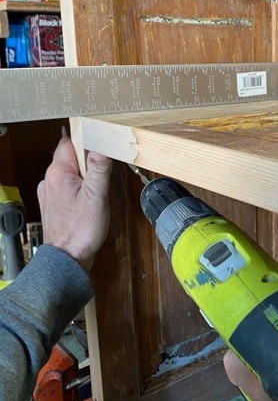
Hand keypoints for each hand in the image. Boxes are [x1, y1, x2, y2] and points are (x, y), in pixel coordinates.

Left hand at [37, 136, 112, 270]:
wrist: (67, 259)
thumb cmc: (80, 230)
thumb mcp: (97, 196)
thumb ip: (99, 168)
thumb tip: (103, 145)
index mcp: (58, 173)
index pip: (69, 142)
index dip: (87, 141)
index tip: (102, 146)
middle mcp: (49, 180)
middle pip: (70, 157)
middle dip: (88, 161)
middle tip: (104, 172)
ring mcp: (49, 192)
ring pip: (69, 172)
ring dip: (85, 176)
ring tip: (98, 189)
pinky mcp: (53, 204)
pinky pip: (67, 186)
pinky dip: (79, 188)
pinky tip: (89, 200)